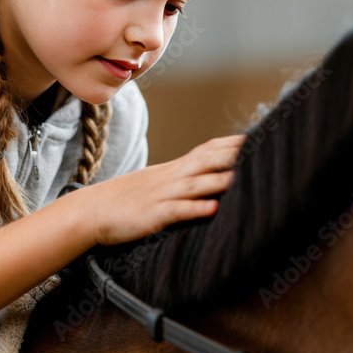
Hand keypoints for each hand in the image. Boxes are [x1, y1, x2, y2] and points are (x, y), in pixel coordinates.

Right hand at [74, 134, 245, 245]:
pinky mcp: (151, 216)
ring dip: (219, 180)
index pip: (207, 150)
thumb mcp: (155, 184)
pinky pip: (175, 211)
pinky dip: (194, 208)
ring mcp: (160, 196)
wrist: (89, 211)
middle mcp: (169, 178)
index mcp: (172, 170)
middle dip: (234, 155)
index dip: (232, 144)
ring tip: (243, 178)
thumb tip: (208, 179)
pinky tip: (212, 208)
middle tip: (263, 149)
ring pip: (194, 184)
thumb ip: (182, 180)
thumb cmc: (124, 200)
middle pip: (206, 160)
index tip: (260, 136)